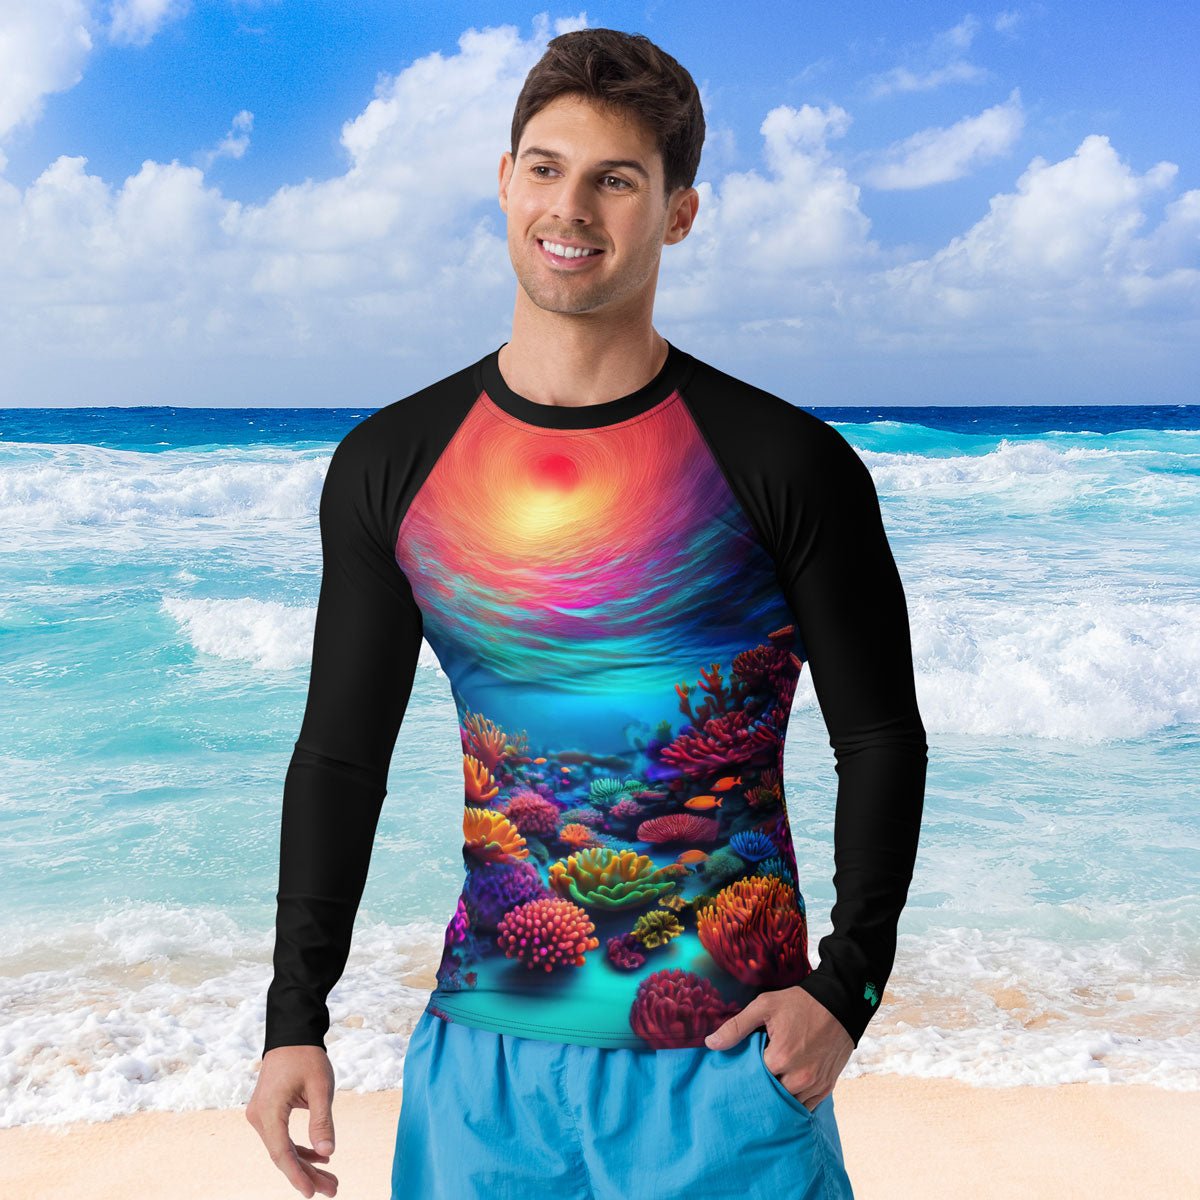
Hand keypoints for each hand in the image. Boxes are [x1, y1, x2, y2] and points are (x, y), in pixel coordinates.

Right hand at [246, 1045, 338, 1196]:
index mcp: (269, 1110)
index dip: (297, 1175)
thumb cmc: (307, 1057)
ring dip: (305, 1164)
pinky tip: (318, 1158)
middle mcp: (259, 1116)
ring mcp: (261, 1115)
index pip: (281, 1152)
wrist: (291, 1034)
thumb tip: (327, 1154)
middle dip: (307, 1174)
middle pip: (283, 1154)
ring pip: (283, 1148)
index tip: (311, 1193)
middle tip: (332, 1189)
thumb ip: (322, 1121)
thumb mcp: (321, 1086)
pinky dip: (299, 1149)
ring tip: (329, 1180)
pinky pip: (282, 1138)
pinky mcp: (267, 1112)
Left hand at [704, 985, 853, 1111]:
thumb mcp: (765, 1006)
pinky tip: (785, 1090)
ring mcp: (814, 1084)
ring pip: (787, 1104)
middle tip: (750, 1079)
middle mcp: (798, 1076)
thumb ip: (737, 1026)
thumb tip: (710, 1043)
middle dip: (759, 1088)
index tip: (739, 1068)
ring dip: (777, 1096)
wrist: (840, 1004)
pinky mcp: (826, 1087)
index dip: (743, 1073)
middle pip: (769, 1095)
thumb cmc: (800, 1003)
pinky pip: (805, 1107)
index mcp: (780, 1057)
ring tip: (767, 1084)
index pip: (751, 1078)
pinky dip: (794, 1102)